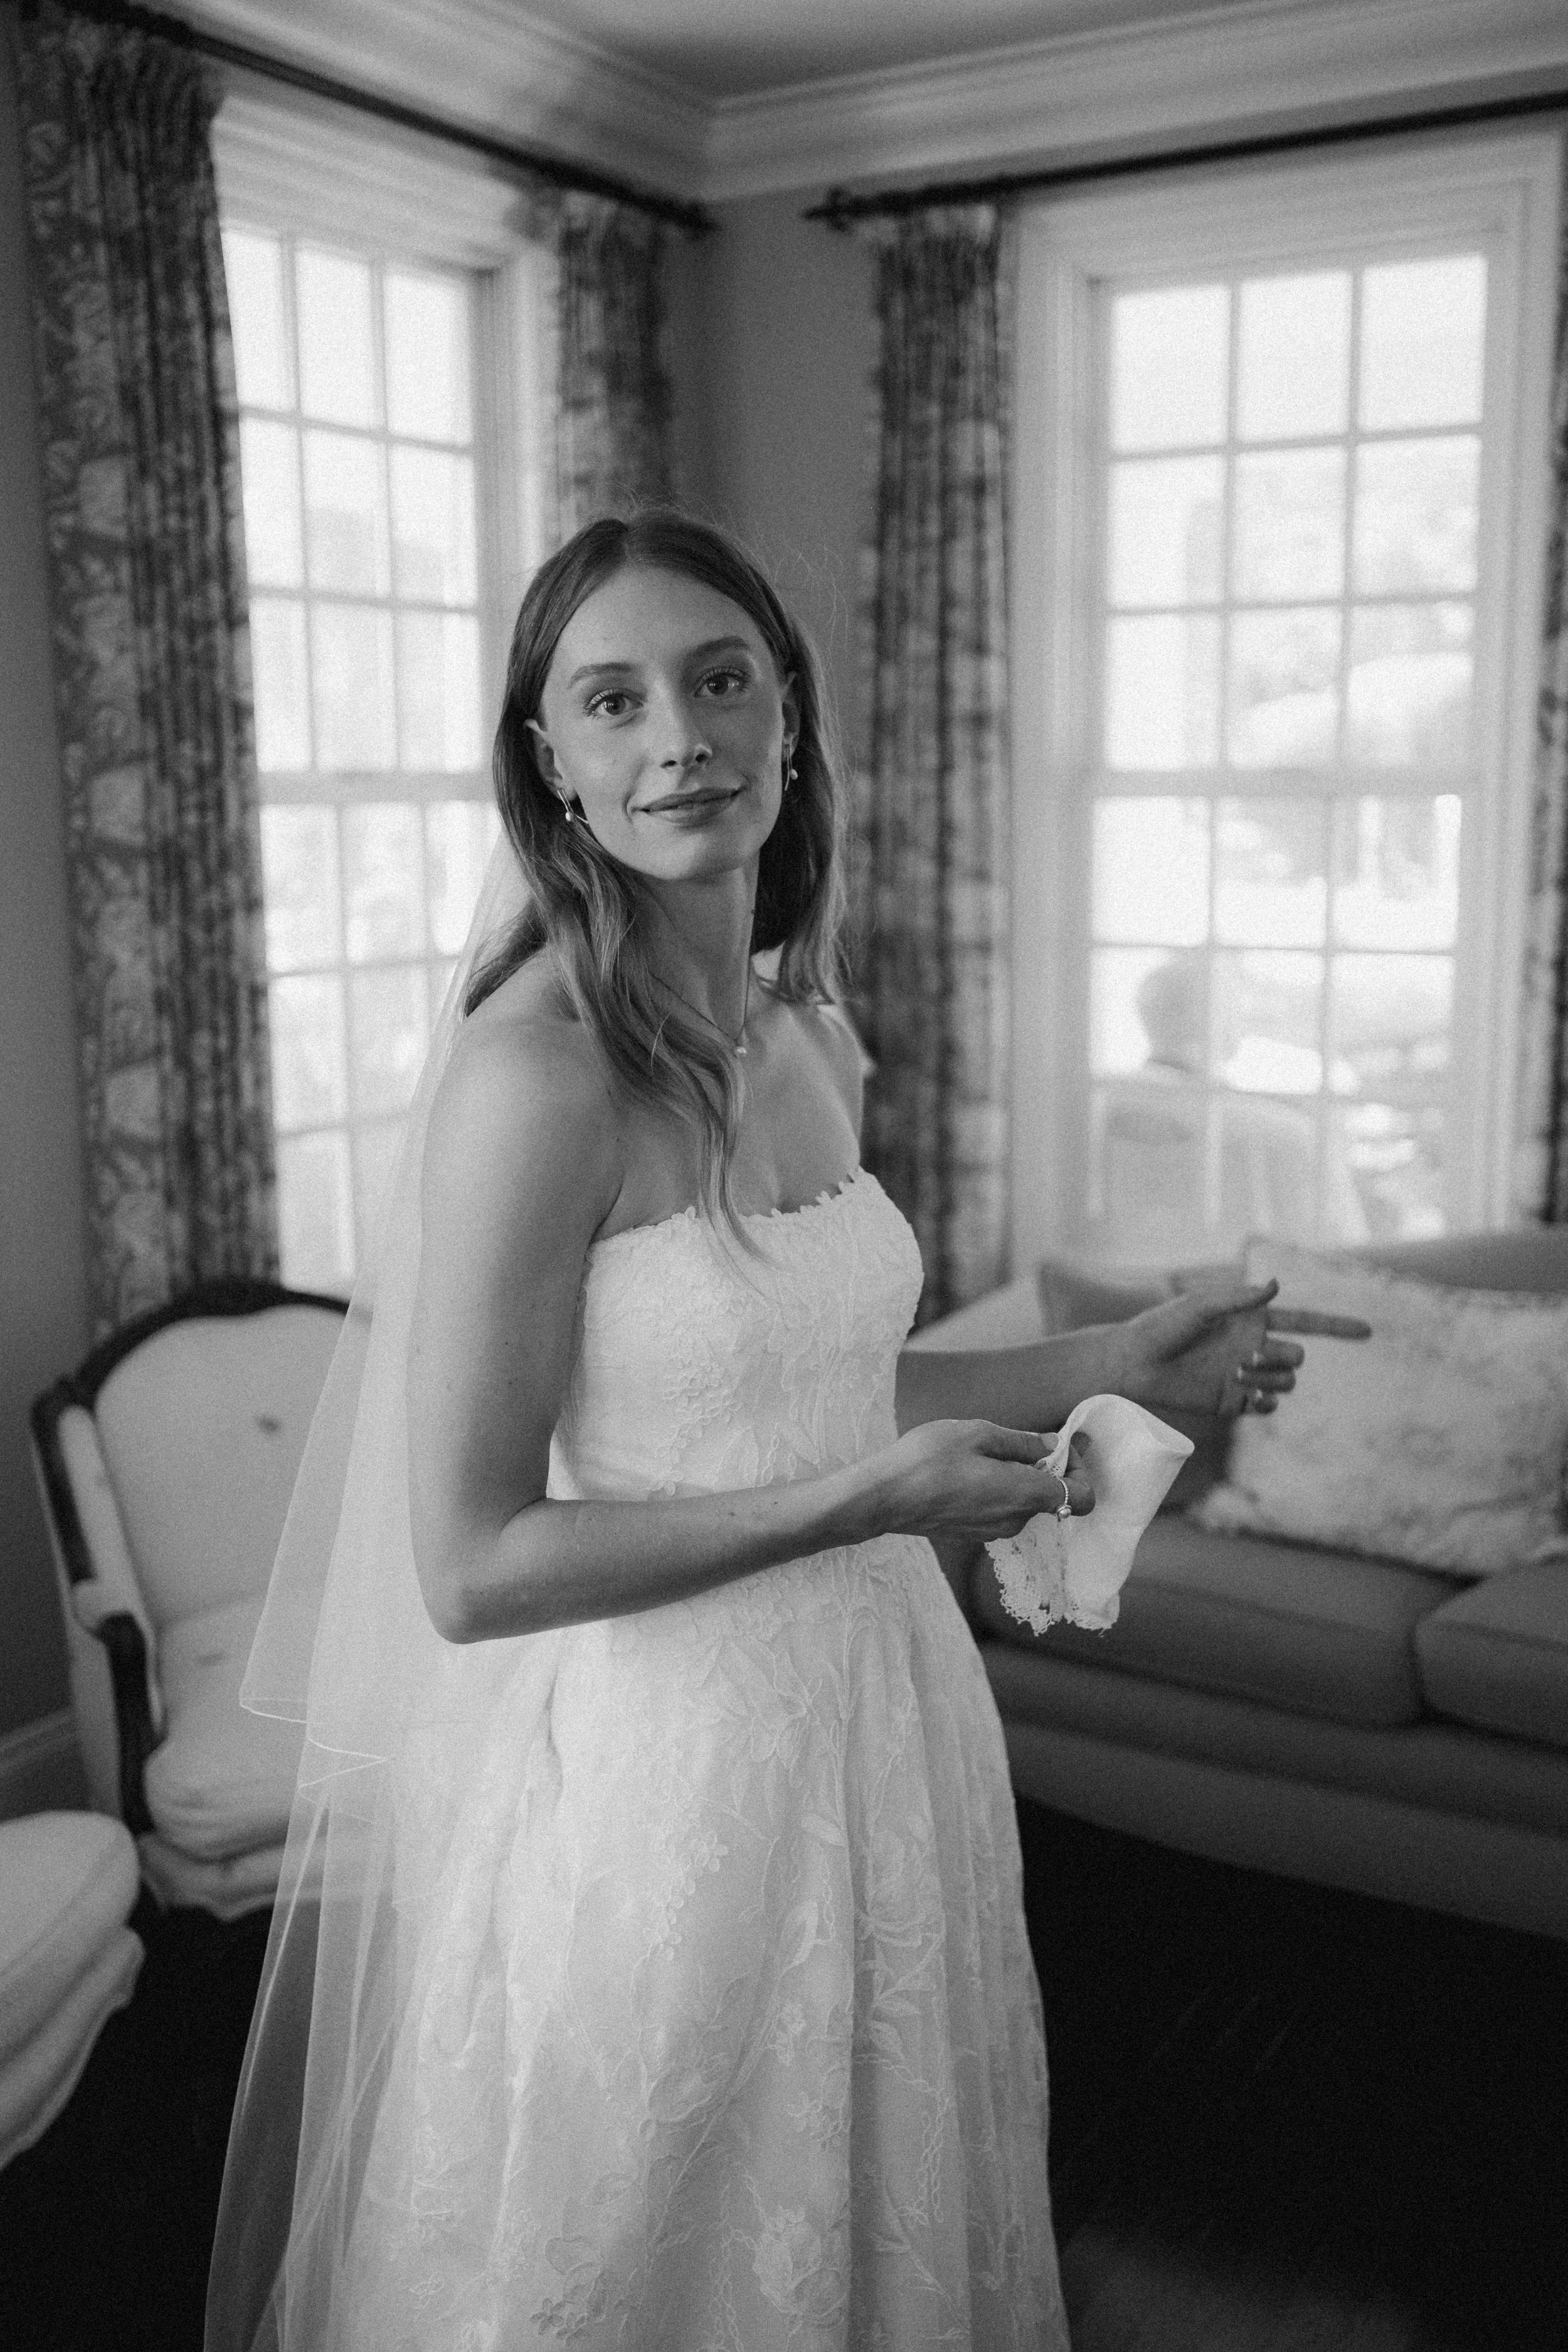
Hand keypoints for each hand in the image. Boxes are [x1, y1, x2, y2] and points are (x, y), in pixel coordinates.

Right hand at [875, 1421, 1094, 1543]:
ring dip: (1016, 1478)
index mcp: (1025, 1494)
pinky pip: (999, 1510)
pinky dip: (996, 1491)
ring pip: (1022, 1502)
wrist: (882, 1498)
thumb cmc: (928, 1460)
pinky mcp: (973, 1534)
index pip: (1083, 1496)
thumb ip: (1021, 1442)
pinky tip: (966, 1472)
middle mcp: (1016, 1520)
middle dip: (1044, 1467)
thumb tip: (1051, 1444)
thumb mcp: (977, 1433)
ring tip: (982, 1453)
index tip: (1061, 1446)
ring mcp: (993, 1531)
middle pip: (1050, 1495)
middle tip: (1018, 1440)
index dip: (1081, 1469)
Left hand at [1114, 1280, 1371, 1419]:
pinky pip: (1268, 1405)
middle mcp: (1254, 1347)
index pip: (1305, 1322)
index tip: (1368, 1331)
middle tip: (1249, 1356)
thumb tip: (1275, 1285)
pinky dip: (1264, 1401)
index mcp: (1252, 1319)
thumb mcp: (1199, 1305)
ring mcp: (1246, 1376)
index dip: (1337, 1327)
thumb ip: (1238, 1298)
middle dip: (1283, 1357)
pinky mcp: (1234, 1402)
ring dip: (1269, 1378)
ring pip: (1286, 1382)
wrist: (1135, 1364)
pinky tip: (1246, 1396)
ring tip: (1237, 1372)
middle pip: (1298, 1357)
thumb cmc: (1162, 1327)